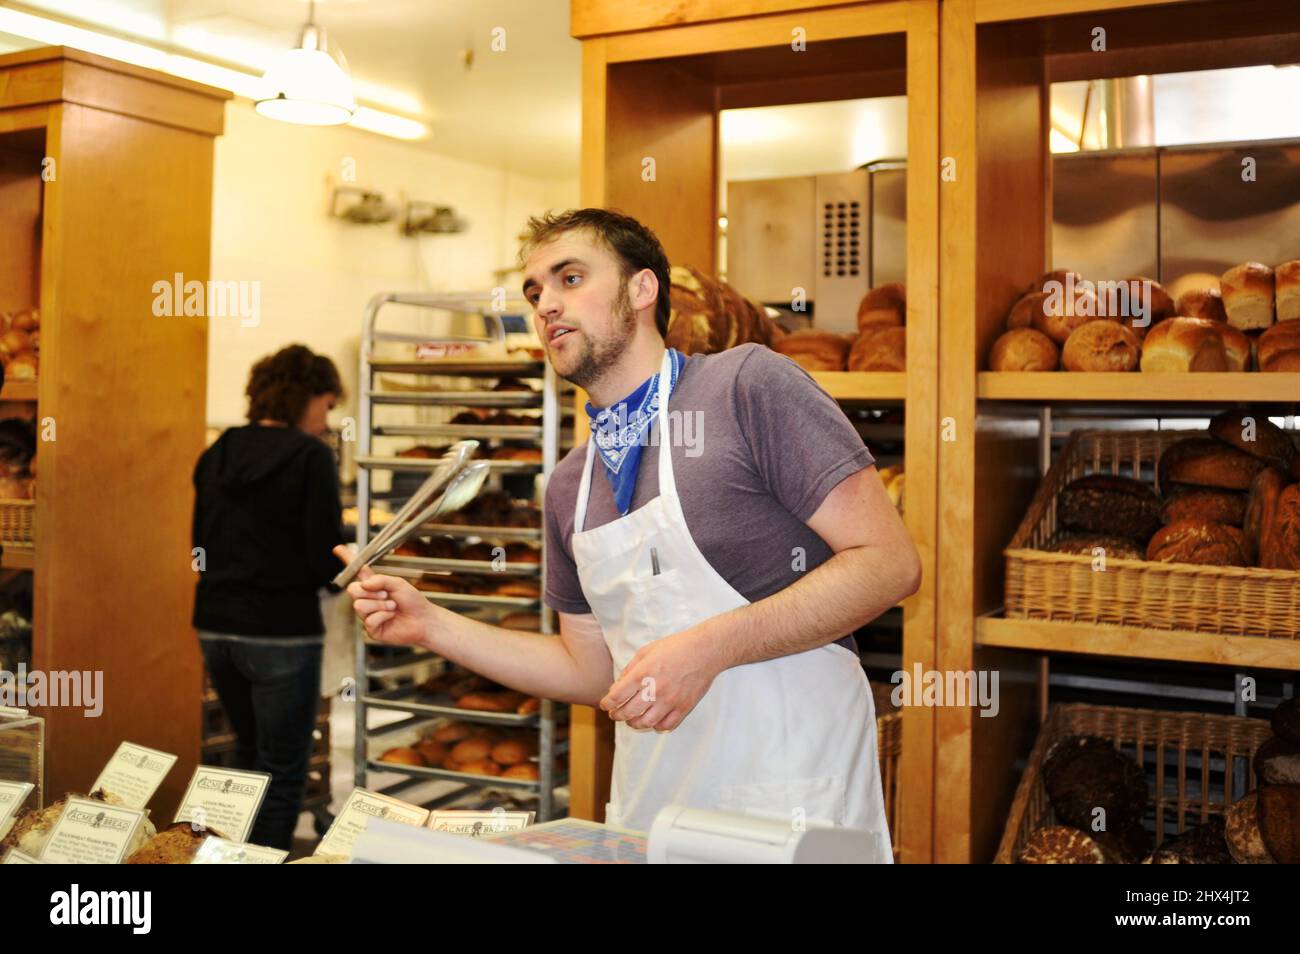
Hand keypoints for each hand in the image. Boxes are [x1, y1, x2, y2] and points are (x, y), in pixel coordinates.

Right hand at [333, 545, 433, 646]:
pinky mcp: (372, 628)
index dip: (347, 559)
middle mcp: (369, 599)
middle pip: (352, 590)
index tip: (338, 549)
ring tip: (392, 607)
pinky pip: (369, 620)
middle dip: (371, 592)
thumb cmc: (413, 602)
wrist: (423, 620)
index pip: (358, 571)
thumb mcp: (399, 583)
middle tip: (386, 595)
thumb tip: (364, 584)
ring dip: (380, 605)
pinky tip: (391, 617)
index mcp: (374, 585)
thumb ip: (381, 580)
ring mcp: (368, 614)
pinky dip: (383, 616)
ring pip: (359, 605)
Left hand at [599, 630, 721, 731]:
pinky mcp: (684, 707)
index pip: (617, 696)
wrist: (705, 651)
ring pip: (645, 723)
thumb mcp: (646, 651)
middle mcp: (655, 689)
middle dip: (617, 715)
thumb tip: (616, 688)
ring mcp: (670, 701)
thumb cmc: (675, 648)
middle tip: (615, 714)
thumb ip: (629, 669)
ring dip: (634, 723)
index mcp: (644, 673)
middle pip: (628, 712)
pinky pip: (666, 725)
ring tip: (631, 719)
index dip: (607, 703)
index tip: (605, 704)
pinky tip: (653, 720)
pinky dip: (656, 726)